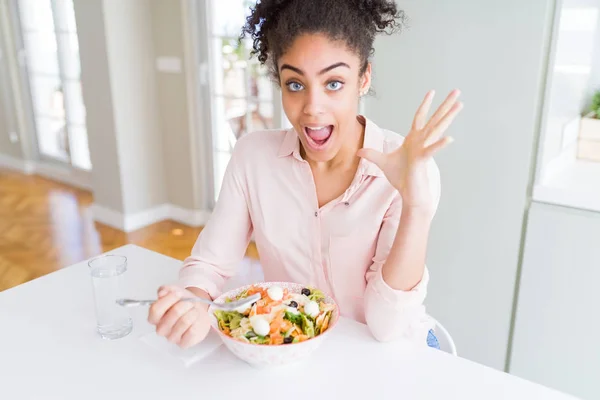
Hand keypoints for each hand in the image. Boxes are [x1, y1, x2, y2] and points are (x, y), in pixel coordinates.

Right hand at [147, 285, 210, 348]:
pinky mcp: (183, 343)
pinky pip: (191, 332)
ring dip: (193, 312)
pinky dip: (197, 323)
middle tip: (190, 303)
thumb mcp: (175, 291)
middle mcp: (161, 329)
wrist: (198, 311)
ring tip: (194, 311)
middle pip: (173, 314)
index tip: (178, 293)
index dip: (168, 299)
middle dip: (185, 304)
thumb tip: (162, 293)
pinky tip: (195, 321)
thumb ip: (166, 290)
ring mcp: (171, 337)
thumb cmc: (184, 303)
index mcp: (155, 317)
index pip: (156, 309)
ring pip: (184, 321)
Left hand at [358, 89, 462, 212]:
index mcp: (413, 139)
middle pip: (434, 118)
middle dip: (445, 104)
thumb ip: (372, 155)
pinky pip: (431, 150)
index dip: (425, 104)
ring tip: (459, 105)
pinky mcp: (422, 160)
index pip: (420, 117)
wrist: (408, 193)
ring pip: (437, 129)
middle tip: (457, 91)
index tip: (432, 92)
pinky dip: (439, 145)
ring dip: (448, 117)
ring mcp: (423, 149)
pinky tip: (449, 138)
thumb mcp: (382, 163)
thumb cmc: (400, 178)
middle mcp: (421, 141)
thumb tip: (358, 151)